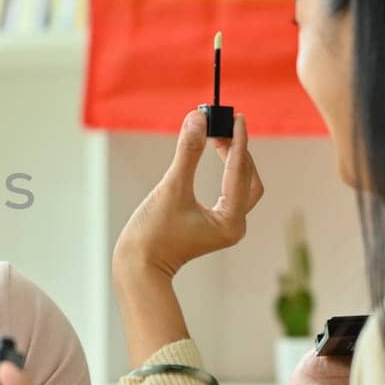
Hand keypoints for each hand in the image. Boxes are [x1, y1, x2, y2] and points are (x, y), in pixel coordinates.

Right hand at [113, 109, 264, 280]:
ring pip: (240, 185)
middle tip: (223, 125)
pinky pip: (229, 192)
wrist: (138, 268)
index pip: (239, 170)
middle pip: (247, 177)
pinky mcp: (214, 225)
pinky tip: (213, 156)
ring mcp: (226, 226)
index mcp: (231, 220)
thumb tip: (197, 118)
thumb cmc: (152, 234)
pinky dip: (225, 171)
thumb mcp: (171, 187)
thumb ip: (187, 152)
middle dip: (238, 149)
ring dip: (233, 159)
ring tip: (217, 137)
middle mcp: (234, 224)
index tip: (237, 116)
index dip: (238, 140)